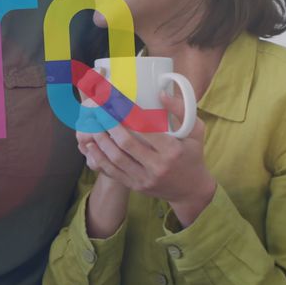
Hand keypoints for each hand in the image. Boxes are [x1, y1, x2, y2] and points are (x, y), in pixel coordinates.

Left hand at [87, 92, 215, 225]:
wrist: (192, 191)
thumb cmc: (193, 155)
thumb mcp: (196, 130)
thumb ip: (181, 109)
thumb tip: (160, 93)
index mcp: (172, 150)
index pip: (145, 128)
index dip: (127, 113)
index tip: (115, 100)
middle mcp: (158, 166)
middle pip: (126, 143)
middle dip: (109, 124)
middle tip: (99, 110)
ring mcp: (145, 178)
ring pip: (116, 158)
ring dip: (101, 140)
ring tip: (92, 124)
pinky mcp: (135, 186)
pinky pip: (112, 172)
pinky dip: (99, 158)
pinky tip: (90, 145)